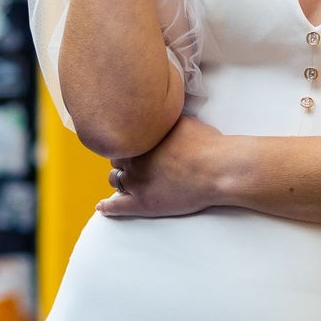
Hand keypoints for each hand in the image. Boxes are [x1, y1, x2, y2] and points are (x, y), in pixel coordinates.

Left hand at [100, 113, 231, 219]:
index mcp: (141, 139)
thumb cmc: (207, 144)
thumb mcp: (182, 120)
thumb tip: (159, 113)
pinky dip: (107, 207)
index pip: (123, 141)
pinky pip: (117, 207)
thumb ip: (165, 119)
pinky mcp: (142, 204)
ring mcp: (136, 183)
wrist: (217, 169)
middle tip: (136, 165)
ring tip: (125, 183)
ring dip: (119, 180)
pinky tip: (102, 208)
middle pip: (117, 160)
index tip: (137, 147)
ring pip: (116, 181)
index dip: (131, 144)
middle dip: (124, 162)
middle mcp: (133, 159)